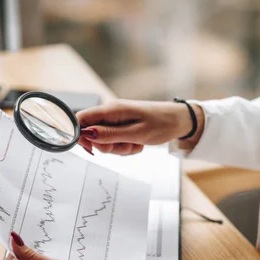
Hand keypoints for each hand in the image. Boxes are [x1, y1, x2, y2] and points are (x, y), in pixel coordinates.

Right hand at [76, 99, 203, 155]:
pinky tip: (138, 142)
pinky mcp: (122, 126)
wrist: (179, 121)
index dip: (81, 135)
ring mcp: (116, 120)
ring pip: (104, 141)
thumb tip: (87, 135)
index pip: (81, 119)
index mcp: (111, 109)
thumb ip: (110, 135)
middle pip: (92, 134)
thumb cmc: (162, 124)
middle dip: (107, 146)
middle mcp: (111, 112)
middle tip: (125, 145)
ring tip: (136, 143)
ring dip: (119, 148)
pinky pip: (115, 142)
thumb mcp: (136, 134)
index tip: (92, 149)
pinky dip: (125, 147)